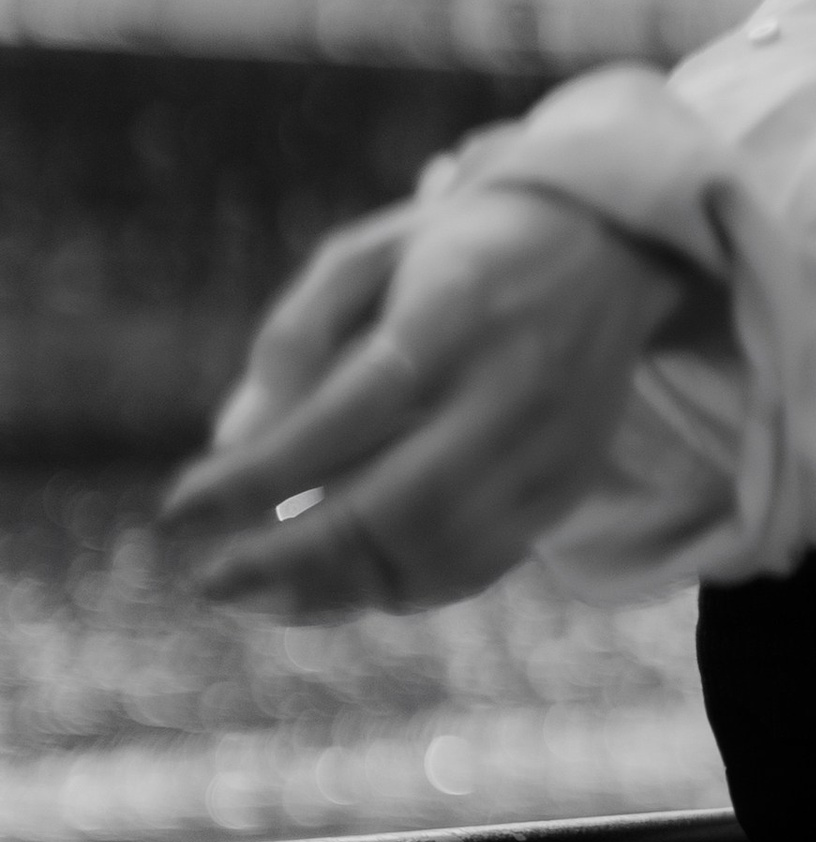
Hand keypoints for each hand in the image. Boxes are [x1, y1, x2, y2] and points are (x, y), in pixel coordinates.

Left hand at [159, 187, 696, 612]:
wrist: (610, 248)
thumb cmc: (458, 252)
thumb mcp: (368, 253)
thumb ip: (294, 337)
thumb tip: (232, 441)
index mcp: (457, 311)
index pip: (347, 412)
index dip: (260, 473)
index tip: (179, 507)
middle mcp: (513, 386)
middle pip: (396, 503)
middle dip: (288, 558)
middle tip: (210, 580)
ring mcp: (549, 446)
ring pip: (436, 552)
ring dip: (337, 587)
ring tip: (261, 593)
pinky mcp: (566, 486)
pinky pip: (476, 566)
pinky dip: (398, 589)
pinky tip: (340, 586)